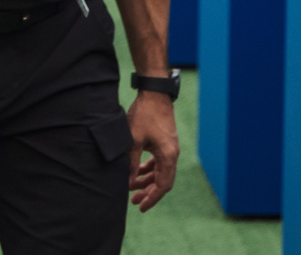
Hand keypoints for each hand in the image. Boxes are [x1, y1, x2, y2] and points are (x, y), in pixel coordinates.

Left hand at [126, 92, 178, 210]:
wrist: (154, 94)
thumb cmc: (144, 114)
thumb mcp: (134, 140)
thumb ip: (132, 162)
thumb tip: (128, 182)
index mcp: (168, 156)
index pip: (163, 185)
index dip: (152, 198)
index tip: (141, 207)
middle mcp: (172, 154)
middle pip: (162, 181)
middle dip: (148, 192)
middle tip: (134, 202)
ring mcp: (169, 148)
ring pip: (160, 172)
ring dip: (147, 180)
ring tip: (132, 188)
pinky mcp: (165, 142)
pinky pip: (158, 162)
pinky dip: (148, 169)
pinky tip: (137, 172)